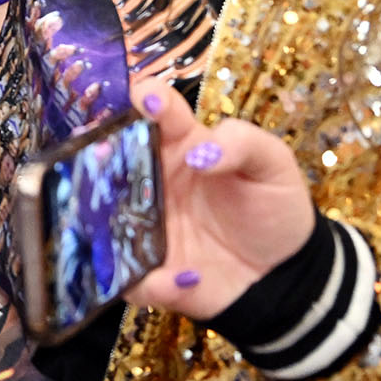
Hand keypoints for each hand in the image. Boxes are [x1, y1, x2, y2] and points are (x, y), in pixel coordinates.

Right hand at [119, 85, 317, 322]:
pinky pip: (132, 278)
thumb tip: (199, 154)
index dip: (145, 99)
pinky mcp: (152, 272)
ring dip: (99, 219)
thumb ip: (242, 143)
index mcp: (181, 144)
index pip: (154, 110)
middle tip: (98, 156)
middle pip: (110, 159)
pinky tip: (178, 279)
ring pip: (103, 218)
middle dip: (96, 153)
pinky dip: (147, 281)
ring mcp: (146, 227)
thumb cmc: (274, 206)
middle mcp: (152, 181)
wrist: (284, 271)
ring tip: (115, 224)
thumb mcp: (273, 163)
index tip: (145, 102)